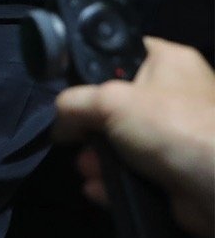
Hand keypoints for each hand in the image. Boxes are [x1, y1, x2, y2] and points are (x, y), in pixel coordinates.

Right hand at [54, 37, 214, 237]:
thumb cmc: (169, 125)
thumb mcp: (108, 101)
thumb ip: (73, 104)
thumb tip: (60, 126)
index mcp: (169, 61)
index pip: (122, 51)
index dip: (92, 66)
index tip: (68, 84)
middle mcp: (176, 94)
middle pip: (117, 102)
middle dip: (90, 125)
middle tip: (73, 135)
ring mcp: (176, 136)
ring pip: (123, 142)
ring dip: (98, 157)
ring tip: (86, 167)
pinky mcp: (175, 171)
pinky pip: (133, 172)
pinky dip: (113, 180)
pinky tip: (97, 186)